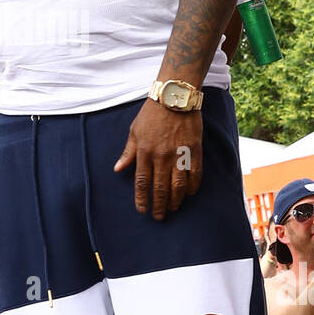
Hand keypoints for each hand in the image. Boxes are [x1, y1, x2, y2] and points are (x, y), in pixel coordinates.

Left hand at [113, 98, 202, 218]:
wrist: (174, 98)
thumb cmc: (151, 114)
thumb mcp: (134, 131)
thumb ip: (128, 153)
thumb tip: (118, 169)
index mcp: (144, 152)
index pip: (142, 182)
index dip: (142, 199)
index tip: (142, 210)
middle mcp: (161, 156)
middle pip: (160, 188)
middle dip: (159, 205)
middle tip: (159, 216)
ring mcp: (179, 154)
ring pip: (178, 186)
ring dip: (175, 200)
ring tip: (173, 208)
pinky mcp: (194, 150)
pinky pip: (195, 174)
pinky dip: (192, 187)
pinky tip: (189, 194)